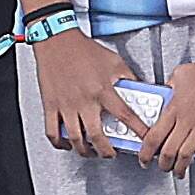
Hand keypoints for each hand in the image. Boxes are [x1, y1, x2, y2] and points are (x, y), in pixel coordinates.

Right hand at [30, 29, 144, 155]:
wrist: (57, 41)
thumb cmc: (84, 50)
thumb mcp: (114, 62)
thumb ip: (128, 78)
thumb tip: (140, 90)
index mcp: (103, 90)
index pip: (125, 115)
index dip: (137, 131)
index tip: (144, 141)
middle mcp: (84, 100)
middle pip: (97, 137)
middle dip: (107, 152)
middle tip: (111, 153)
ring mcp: (66, 105)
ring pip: (75, 139)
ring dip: (85, 151)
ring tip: (91, 152)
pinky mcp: (51, 105)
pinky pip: (53, 133)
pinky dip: (60, 143)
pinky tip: (67, 143)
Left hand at [144, 45, 194, 174]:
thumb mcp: (180, 74)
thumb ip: (169, 87)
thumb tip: (164, 92)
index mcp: (174, 108)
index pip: (153, 137)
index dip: (145, 153)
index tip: (144, 160)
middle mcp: (187, 120)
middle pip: (168, 152)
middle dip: (163, 165)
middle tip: (163, 168)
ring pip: (186, 156)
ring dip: (181, 168)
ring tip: (180, 172)